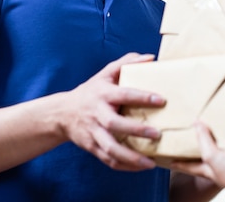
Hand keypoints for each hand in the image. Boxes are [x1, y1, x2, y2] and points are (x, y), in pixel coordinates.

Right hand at [62, 53, 165, 170]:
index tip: (161, 100)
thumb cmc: (92, 91)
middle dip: (136, 130)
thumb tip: (151, 58)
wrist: (62, 113)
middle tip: (157, 134)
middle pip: (115, 124)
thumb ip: (127, 63)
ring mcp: (93, 133)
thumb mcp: (106, 73)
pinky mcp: (92, 147)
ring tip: (150, 163)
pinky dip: (124, 166)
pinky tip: (140, 167)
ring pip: (110, 148)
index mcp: (103, 94)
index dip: (142, 97)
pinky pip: (108, 159)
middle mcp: (97, 114)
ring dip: (130, 157)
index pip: (123, 94)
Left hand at [171, 122, 224, 199]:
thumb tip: (196, 124)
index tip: (170, 161)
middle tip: (193, 141)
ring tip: (217, 132)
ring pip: (222, 154)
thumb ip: (204, 141)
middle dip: (199, 152)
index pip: (190, 166)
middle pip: (205, 159)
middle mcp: (219, 169)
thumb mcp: (213, 157)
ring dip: (219, 145)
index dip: (180, 163)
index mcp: (209, 170)